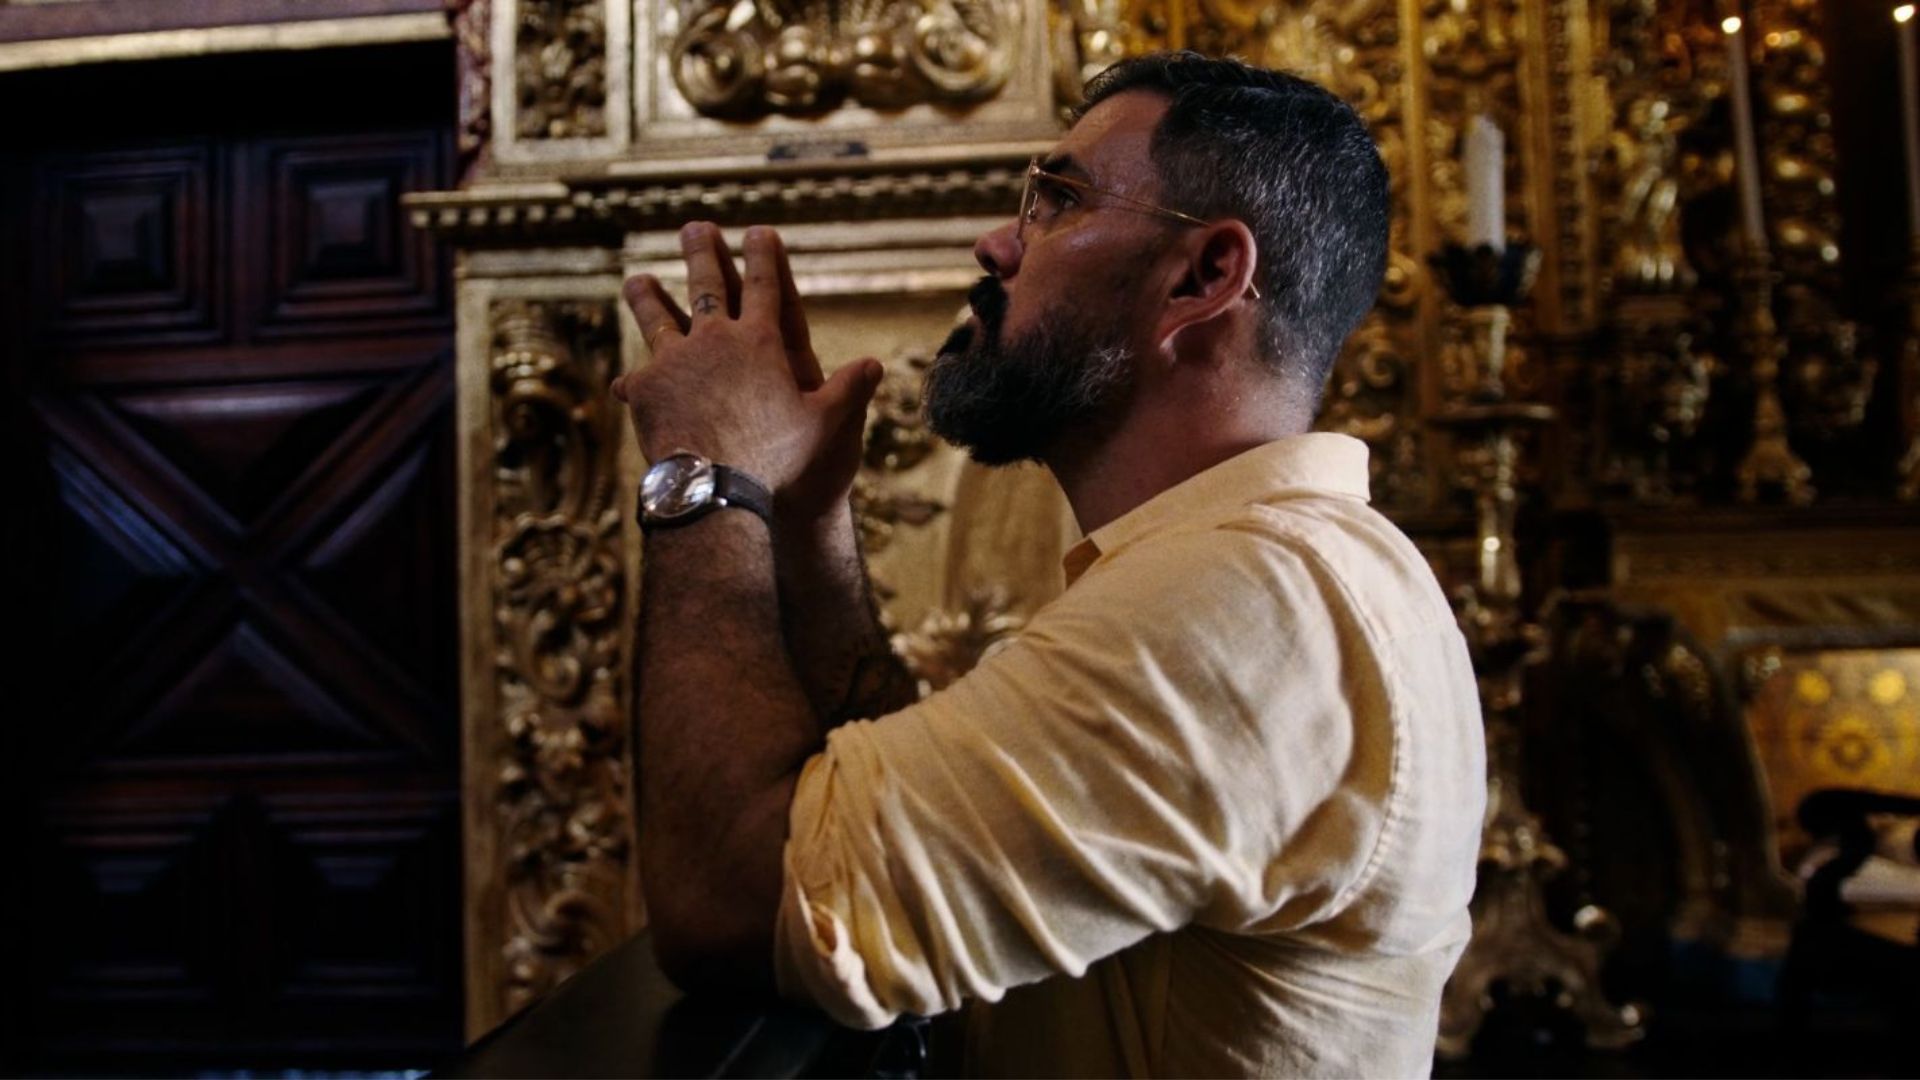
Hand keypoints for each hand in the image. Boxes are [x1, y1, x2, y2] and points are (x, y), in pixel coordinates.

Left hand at [613, 223, 880, 522]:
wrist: (717, 489)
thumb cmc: (779, 461)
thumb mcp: (827, 426)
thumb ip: (849, 390)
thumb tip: (874, 365)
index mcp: (761, 342)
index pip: (766, 286)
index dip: (763, 256)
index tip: (758, 231)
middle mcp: (715, 340)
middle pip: (707, 286)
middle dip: (703, 253)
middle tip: (695, 228)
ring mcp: (675, 361)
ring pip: (658, 319)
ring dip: (649, 297)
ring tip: (637, 280)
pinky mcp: (646, 389)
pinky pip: (638, 378)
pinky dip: (634, 381)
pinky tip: (624, 382)